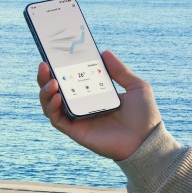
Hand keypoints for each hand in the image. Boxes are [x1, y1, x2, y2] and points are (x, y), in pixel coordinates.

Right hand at [37, 50, 161, 160]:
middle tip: (44, 65)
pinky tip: (56, 97)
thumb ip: (120, 70)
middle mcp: (82, 106)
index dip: (60, 68)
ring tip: (52, 81)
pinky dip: (51, 107)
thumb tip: (104, 52)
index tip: (55, 55)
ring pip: (50, 104)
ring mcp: (77, 118)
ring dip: (45, 92)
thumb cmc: (144, 116)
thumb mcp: (136, 86)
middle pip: (55, 90)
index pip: (71, 79)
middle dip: (45, 77)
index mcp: (93, 94)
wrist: (147, 140)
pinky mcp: (76, 131)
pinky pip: (57, 119)